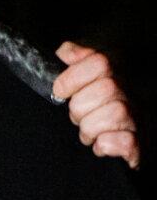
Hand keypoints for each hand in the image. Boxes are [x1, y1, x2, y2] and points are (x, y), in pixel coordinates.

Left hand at [52, 40, 140, 170]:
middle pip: (106, 90)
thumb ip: (73, 54)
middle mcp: (131, 89)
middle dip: (80, 107)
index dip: (73, 78)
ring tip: (88, 130)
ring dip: (90, 128)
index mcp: (116, 67)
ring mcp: (139, 114)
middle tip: (77, 114)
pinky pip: (127, 142)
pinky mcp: (140, 141)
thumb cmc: (93, 92)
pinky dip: (107, 145)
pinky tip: (101, 143)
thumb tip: (66, 53)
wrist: (123, 118)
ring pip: (116, 114)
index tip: (60, 91)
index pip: (99, 63)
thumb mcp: (82, 66)